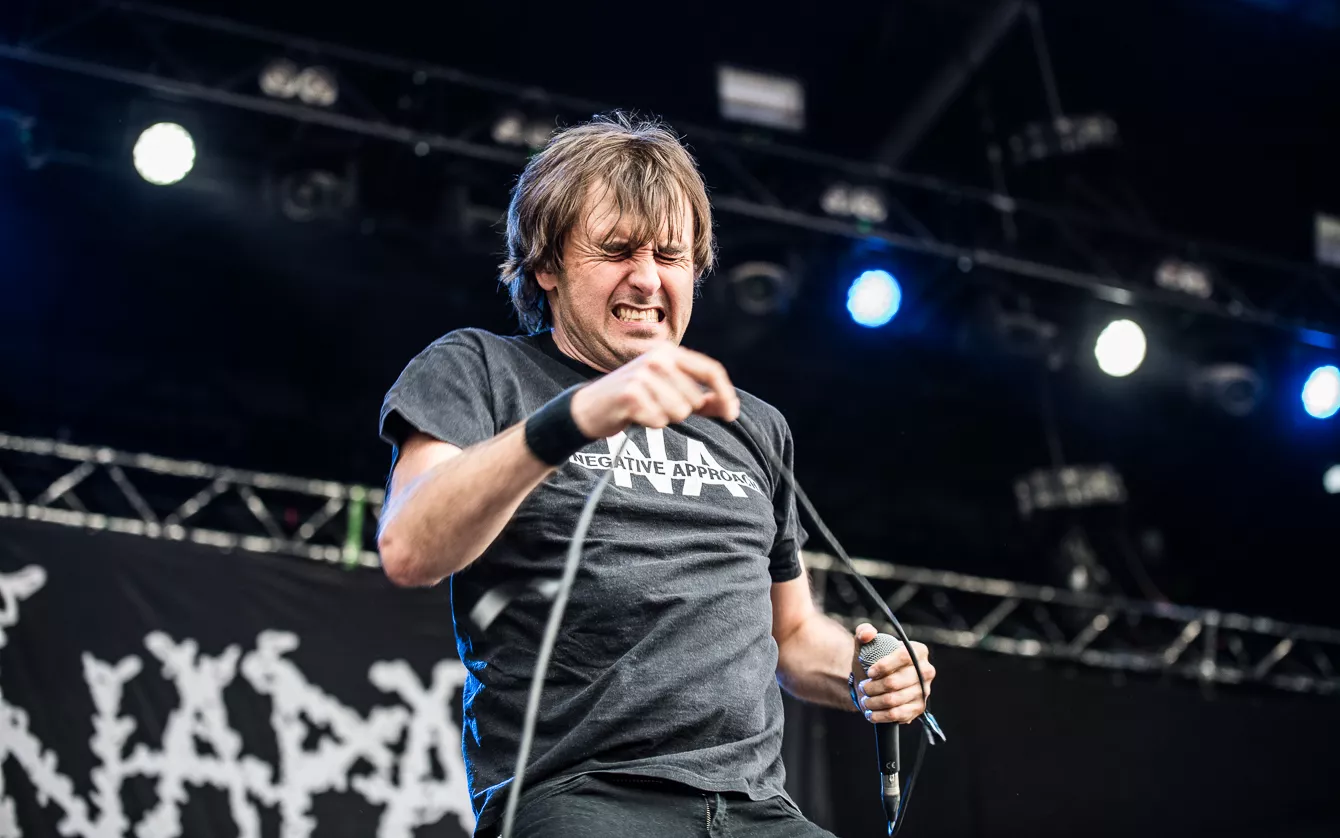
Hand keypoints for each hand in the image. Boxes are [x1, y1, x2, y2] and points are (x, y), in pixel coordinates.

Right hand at [569, 344, 739, 438]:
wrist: (591, 407)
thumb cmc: (634, 399)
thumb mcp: (668, 390)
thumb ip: (701, 397)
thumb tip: (730, 408)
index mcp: (669, 352)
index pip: (710, 370)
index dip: (725, 393)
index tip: (733, 414)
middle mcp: (658, 358)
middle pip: (695, 398)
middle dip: (682, 411)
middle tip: (658, 406)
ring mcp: (643, 374)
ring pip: (679, 411)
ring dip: (665, 417)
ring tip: (646, 409)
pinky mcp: (631, 394)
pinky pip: (659, 421)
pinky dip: (650, 423)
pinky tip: (636, 415)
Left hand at [851, 623, 934, 723]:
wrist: (874, 682)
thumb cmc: (872, 660)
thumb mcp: (865, 644)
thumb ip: (863, 632)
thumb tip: (868, 633)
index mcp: (918, 651)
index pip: (905, 656)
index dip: (885, 665)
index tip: (870, 672)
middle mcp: (926, 670)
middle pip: (896, 682)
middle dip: (874, 687)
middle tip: (864, 687)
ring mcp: (924, 691)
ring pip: (894, 700)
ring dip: (874, 701)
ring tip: (865, 699)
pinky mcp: (919, 708)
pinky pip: (898, 714)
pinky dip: (880, 715)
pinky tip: (870, 713)